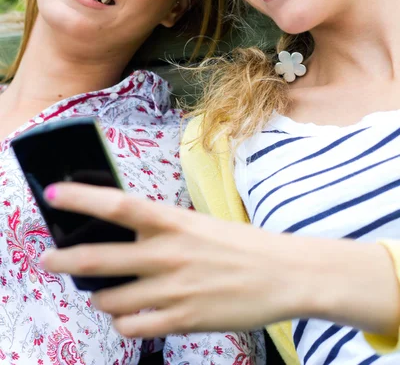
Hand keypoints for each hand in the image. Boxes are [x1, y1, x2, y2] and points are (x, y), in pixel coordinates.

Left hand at [40, 182, 300, 337]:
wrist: (282, 273)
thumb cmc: (239, 245)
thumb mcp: (197, 224)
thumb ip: (159, 229)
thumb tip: (122, 233)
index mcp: (172, 221)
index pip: (117, 204)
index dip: (81, 198)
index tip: (53, 193)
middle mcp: (166, 253)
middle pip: (97, 258)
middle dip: (62, 260)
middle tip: (47, 259)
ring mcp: (172, 289)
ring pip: (110, 299)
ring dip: (101, 297)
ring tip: (108, 292)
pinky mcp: (182, 319)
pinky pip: (133, 327)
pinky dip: (124, 321)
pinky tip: (132, 314)